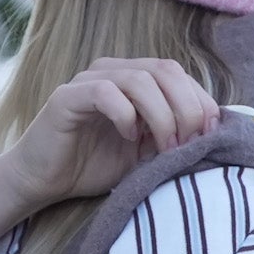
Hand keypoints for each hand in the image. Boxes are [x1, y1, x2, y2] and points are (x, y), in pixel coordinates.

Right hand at [0, 57, 219, 253]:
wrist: (42, 182)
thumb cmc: (92, 167)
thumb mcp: (144, 154)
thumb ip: (171, 139)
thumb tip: (211, 136)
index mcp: (134, 80)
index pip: (177, 74)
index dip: (200, 101)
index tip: (208, 136)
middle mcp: (113, 72)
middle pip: (165, 71)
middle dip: (186, 108)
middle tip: (189, 143)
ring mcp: (89, 82)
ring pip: (139, 80)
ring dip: (162, 115)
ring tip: (164, 146)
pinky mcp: (67, 98)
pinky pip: (104, 93)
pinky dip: (125, 115)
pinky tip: (129, 138)